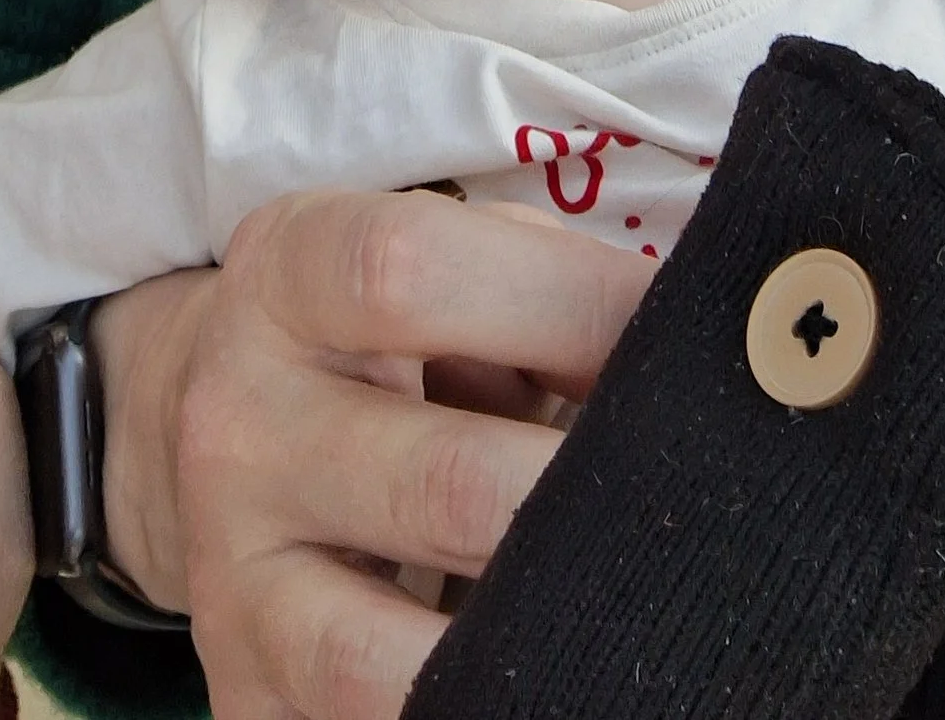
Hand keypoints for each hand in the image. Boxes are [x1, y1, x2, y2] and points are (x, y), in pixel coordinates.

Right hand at [98, 192, 647, 719]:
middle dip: (590, 504)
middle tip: (699, 511)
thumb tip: (720, 365)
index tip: (674, 336)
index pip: (406, 272)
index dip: (567, 303)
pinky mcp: (247, 697)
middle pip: (441, 482)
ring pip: (391, 658)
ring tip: (628, 619)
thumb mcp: (447, 270)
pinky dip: (476, 716)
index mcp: (286, 277)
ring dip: (539, 641)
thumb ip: (558, 293)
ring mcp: (231, 578)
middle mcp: (238, 424)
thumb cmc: (389, 341)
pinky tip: (555, 688)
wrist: (224, 442)